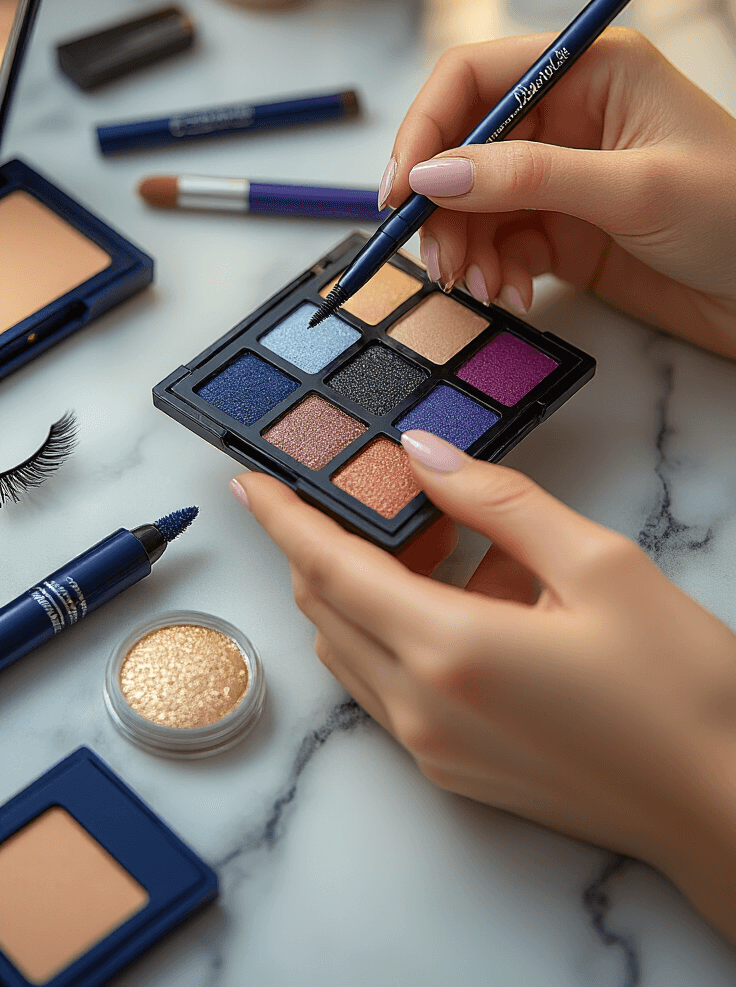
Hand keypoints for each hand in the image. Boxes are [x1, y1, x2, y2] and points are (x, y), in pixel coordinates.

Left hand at [231, 442, 735, 945]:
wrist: (720, 804)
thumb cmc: (676, 686)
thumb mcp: (597, 564)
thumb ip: (498, 502)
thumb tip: (422, 455)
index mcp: (449, 650)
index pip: (330, 568)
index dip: (283, 518)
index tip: (249, 480)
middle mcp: (422, 710)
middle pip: (330, 609)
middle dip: (333, 543)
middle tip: (380, 493)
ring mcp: (433, 752)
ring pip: (356, 650)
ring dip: (371, 589)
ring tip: (445, 543)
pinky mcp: (455, 775)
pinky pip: (393, 689)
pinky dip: (404, 634)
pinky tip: (478, 601)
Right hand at [378, 29, 735, 357]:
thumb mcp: (635, 189)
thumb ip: (529, 178)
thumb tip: (434, 175)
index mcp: (591, 69)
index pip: (474, 76)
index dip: (427, 127)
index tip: (402, 189)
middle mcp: (569, 115)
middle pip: (464, 146)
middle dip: (443, 204)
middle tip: (438, 260)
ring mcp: (565, 175)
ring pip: (475, 201)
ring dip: (464, 246)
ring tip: (480, 288)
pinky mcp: (567, 229)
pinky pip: (502, 242)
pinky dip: (494, 270)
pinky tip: (512, 294)